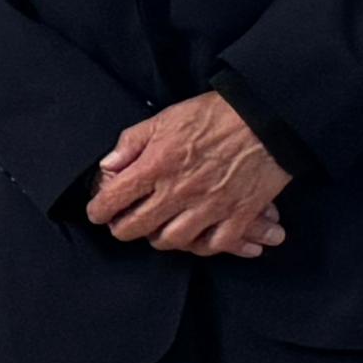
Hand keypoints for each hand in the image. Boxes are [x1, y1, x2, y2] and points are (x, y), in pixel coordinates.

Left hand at [88, 90, 287, 257]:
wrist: (266, 119)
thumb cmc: (213, 116)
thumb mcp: (163, 119)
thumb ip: (131, 144)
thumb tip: (107, 166)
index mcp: (156, 166)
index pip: (114, 199)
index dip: (99, 211)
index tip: (97, 213)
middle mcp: (179, 191)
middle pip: (138, 226)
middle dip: (123, 229)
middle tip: (122, 226)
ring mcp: (210, 206)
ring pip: (174, 240)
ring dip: (160, 239)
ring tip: (157, 232)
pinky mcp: (239, 214)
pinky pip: (215, 245)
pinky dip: (202, 246)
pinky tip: (195, 239)